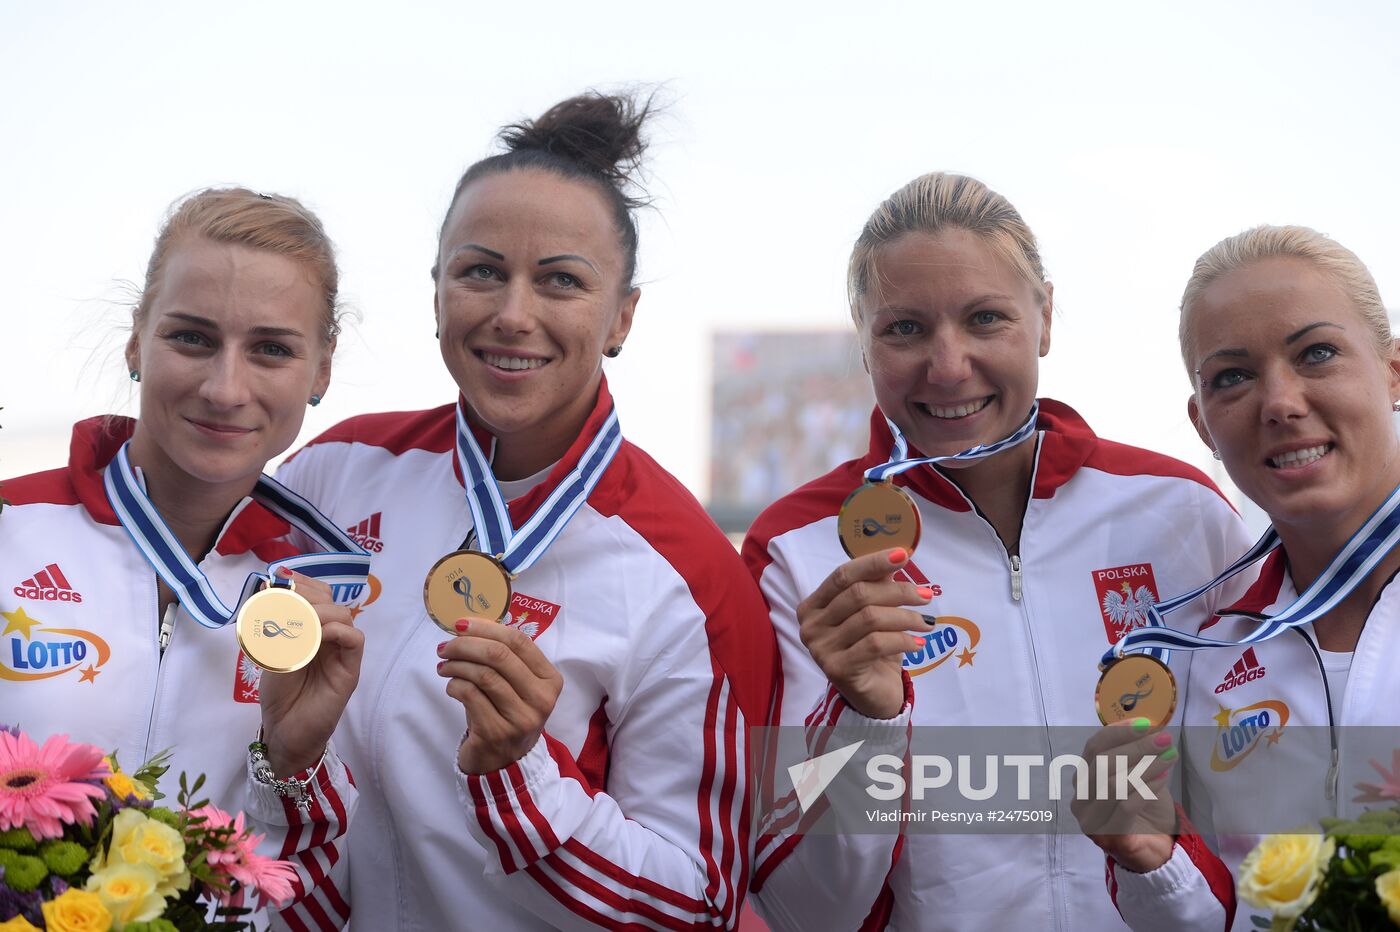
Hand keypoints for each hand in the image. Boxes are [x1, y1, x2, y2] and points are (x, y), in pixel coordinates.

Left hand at [258, 568, 364, 774]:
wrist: (286, 733)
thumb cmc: (279, 695)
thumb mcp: (271, 655)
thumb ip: (278, 629)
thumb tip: (272, 595)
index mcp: (312, 631)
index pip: (317, 595)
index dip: (302, 584)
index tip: (280, 580)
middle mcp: (329, 638)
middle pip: (331, 600)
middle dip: (308, 595)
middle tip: (285, 605)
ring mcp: (342, 653)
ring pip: (344, 616)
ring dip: (319, 612)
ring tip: (297, 624)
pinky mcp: (349, 670)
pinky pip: (354, 640)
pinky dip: (337, 631)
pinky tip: (317, 636)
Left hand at [438, 618, 563, 774]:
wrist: (503, 763)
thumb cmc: (506, 714)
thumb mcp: (516, 685)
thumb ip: (504, 657)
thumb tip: (469, 626)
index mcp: (550, 680)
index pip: (519, 641)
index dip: (487, 628)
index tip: (461, 625)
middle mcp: (542, 699)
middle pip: (499, 655)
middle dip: (466, 644)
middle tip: (445, 646)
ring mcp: (521, 718)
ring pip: (483, 674)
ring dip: (457, 665)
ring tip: (444, 666)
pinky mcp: (497, 732)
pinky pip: (470, 695)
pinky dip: (454, 685)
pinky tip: (451, 686)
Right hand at [797, 547, 930, 718]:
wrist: (871, 695)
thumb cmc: (871, 649)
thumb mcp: (873, 612)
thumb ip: (877, 585)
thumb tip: (896, 554)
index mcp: (813, 605)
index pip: (842, 575)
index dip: (873, 562)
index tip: (903, 555)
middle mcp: (810, 625)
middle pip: (858, 594)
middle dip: (898, 591)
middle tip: (926, 595)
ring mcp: (820, 648)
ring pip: (870, 618)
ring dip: (906, 617)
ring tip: (926, 622)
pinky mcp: (837, 669)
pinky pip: (876, 644)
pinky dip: (903, 639)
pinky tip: (918, 642)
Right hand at [1070, 718, 1178, 872]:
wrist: (1154, 851)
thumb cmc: (1144, 809)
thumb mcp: (1139, 775)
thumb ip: (1138, 755)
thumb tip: (1153, 727)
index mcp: (1083, 778)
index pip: (1094, 747)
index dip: (1119, 732)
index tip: (1146, 722)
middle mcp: (1080, 798)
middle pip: (1102, 763)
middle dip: (1136, 746)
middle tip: (1164, 738)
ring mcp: (1091, 820)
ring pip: (1112, 783)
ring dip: (1144, 766)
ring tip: (1169, 757)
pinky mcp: (1109, 837)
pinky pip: (1125, 806)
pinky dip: (1146, 788)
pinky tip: (1164, 778)